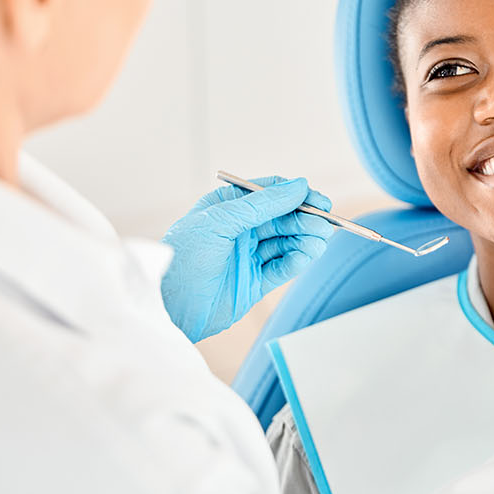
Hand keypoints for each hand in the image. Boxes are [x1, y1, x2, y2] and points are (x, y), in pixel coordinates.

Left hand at [159, 176, 333, 341]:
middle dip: (304, 219)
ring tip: (319, 241)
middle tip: (324, 224)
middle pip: (282, 218)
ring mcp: (247, 256)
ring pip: (285, 242)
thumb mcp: (220, 221)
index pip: (268, 194)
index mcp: (226, 207)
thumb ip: (261, 205)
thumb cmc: (182, 259)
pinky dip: (296, 261)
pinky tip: (306, 256)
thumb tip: (297, 186)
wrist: (168, 308)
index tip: (317, 199)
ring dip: (304, 240)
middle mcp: (238, 229)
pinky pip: (282, 267)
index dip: (295, 195)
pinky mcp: (254, 282)